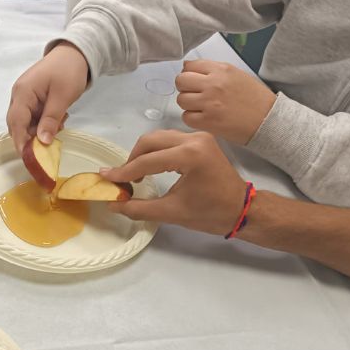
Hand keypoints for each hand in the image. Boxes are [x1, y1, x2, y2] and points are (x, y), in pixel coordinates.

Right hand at [6, 41, 88, 153]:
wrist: (75, 53)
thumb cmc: (68, 71)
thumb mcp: (62, 97)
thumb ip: (51, 120)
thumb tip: (42, 142)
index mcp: (23, 93)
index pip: (16, 122)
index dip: (20, 141)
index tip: (29, 157)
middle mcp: (19, 95)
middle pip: (17, 124)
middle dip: (31, 138)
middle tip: (49, 145)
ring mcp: (25, 97)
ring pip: (26, 122)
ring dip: (39, 130)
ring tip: (59, 125)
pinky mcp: (32, 99)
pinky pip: (33, 117)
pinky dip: (43, 123)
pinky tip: (58, 120)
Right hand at [100, 130, 246, 234]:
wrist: (242, 209)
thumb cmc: (211, 213)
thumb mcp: (173, 212)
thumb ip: (139, 208)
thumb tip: (113, 204)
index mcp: (190, 156)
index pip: (147, 161)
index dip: (124, 172)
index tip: (106, 178)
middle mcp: (194, 139)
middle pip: (150, 141)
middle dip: (132, 158)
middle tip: (123, 179)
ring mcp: (199, 137)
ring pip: (159, 137)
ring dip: (144, 153)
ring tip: (136, 174)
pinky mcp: (201, 139)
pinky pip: (170, 140)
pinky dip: (157, 151)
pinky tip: (152, 166)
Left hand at [175, 60, 275, 144]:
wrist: (269, 120)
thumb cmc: (255, 99)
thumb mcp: (236, 75)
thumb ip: (213, 70)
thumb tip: (188, 67)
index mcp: (222, 70)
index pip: (189, 66)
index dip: (189, 74)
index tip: (194, 81)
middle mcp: (214, 84)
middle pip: (181, 81)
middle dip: (185, 88)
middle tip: (195, 95)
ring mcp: (209, 103)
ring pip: (181, 99)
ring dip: (188, 104)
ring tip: (201, 107)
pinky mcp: (208, 121)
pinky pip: (186, 117)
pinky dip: (192, 118)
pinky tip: (204, 118)